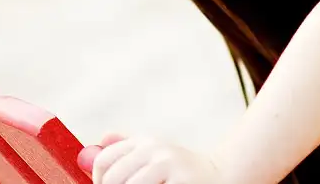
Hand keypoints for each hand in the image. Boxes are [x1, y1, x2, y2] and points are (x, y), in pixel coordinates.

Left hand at [78, 134, 223, 183]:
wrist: (221, 176)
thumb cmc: (181, 172)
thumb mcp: (155, 154)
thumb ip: (128, 147)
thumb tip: (101, 139)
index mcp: (146, 142)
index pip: (105, 161)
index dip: (98, 180)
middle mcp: (156, 149)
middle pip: (114, 178)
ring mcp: (169, 165)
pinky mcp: (181, 182)